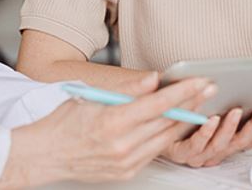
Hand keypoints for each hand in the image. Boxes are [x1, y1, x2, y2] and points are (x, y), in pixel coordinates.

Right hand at [0, 73, 215, 187]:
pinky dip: (165, 137)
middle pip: (168, 122)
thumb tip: (154, 79)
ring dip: (184, 121)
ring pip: (165, 138)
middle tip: (208, 89)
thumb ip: (128, 89)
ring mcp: (125, 162)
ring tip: (198, 104)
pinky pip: (154, 152)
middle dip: (192, 104)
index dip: (184, 92)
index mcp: (113, 122)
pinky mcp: (126, 172)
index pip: (158, 104)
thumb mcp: (93, 97)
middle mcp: (122, 145)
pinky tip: (175, 124)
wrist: (43, 155)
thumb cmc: (62, 123)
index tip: (201, 82)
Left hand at [161, 104, 251, 167]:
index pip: (251, 137)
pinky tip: (210, 120)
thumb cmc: (181, 108)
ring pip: (220, 146)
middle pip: (241, 142)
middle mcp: (214, 150)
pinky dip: (205, 133)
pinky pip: (195, 146)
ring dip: (230, 128)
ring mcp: (199, 153)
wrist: (150, 119)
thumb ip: (228, 97)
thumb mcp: (210, 102)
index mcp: (225, 140)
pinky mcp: (181, 152)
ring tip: (236, 111)